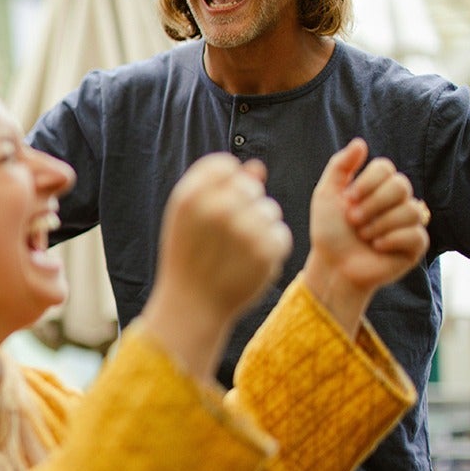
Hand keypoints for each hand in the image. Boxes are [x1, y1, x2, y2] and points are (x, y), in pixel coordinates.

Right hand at [139, 155, 291, 379]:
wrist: (192, 305)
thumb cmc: (189, 257)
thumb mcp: (190, 218)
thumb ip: (219, 188)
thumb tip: (257, 167)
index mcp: (190, 196)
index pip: (224, 166)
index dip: (226, 183)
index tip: (219, 205)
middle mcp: (217, 207)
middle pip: (251, 187)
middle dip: (245, 206)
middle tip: (228, 234)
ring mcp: (243, 228)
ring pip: (269, 210)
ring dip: (260, 227)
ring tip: (237, 251)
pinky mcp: (266, 249)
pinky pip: (279, 233)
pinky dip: (269, 247)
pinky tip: (249, 262)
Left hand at [303, 138, 428, 323]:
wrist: (333, 265)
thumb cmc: (330, 231)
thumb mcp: (327, 195)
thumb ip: (340, 167)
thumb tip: (360, 143)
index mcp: (378, 186)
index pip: (385, 168)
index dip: (366, 182)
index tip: (348, 199)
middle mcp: (398, 200)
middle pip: (400, 185)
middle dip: (371, 205)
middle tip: (353, 220)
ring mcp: (410, 221)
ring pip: (409, 210)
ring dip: (378, 225)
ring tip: (364, 236)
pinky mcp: (417, 244)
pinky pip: (415, 234)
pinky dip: (390, 241)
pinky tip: (377, 247)